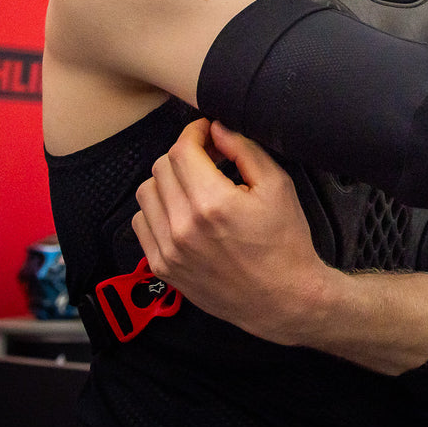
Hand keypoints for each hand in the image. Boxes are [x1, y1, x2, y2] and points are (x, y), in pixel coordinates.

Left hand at [133, 119, 334, 345]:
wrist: (282, 298)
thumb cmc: (285, 242)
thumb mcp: (278, 186)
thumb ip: (245, 150)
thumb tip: (217, 128)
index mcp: (213, 203)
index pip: (181, 150)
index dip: (193, 133)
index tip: (207, 132)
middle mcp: (183, 226)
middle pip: (161, 167)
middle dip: (183, 155)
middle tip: (207, 158)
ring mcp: (168, 250)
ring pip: (146, 193)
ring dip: (167, 181)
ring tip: (194, 186)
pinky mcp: (162, 267)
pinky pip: (142, 224)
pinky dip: (157, 210)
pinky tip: (181, 212)